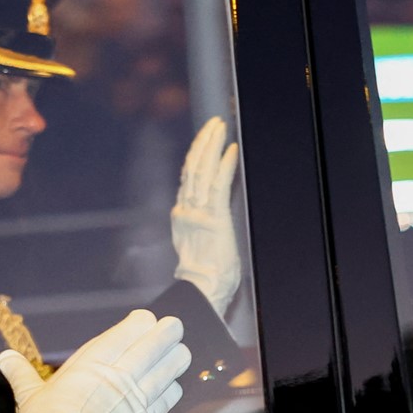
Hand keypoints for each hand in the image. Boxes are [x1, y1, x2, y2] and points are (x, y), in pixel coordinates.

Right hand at [0, 309, 189, 412]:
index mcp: (93, 360)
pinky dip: (172, 388)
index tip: (143, 322)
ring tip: (178, 353)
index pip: (131, 328)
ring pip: (171, 366)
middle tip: (171, 329)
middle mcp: (120, 373)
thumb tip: (4, 358)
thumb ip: (21, 373)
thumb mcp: (29, 395)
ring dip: (176, 357)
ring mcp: (137, 397)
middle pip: (157, 340)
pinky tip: (171, 386)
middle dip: (167, 332)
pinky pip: (170, 397)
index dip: (142, 323)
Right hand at [171, 116, 241, 313]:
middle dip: (203, 142)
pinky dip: (224, 165)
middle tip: (213, 123)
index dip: (195, 155)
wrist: (202, 289)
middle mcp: (186, 209)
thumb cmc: (204, 274)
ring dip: (212, 146)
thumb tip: (204, 212)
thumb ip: (198, 223)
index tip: (203, 138)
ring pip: (202, 171)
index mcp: (182, 215)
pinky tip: (231, 150)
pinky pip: (218, 185)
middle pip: (193, 167)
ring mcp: (198, 213)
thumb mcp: (196, 242)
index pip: (188, 177)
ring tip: (220, 127)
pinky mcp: (214, 218)